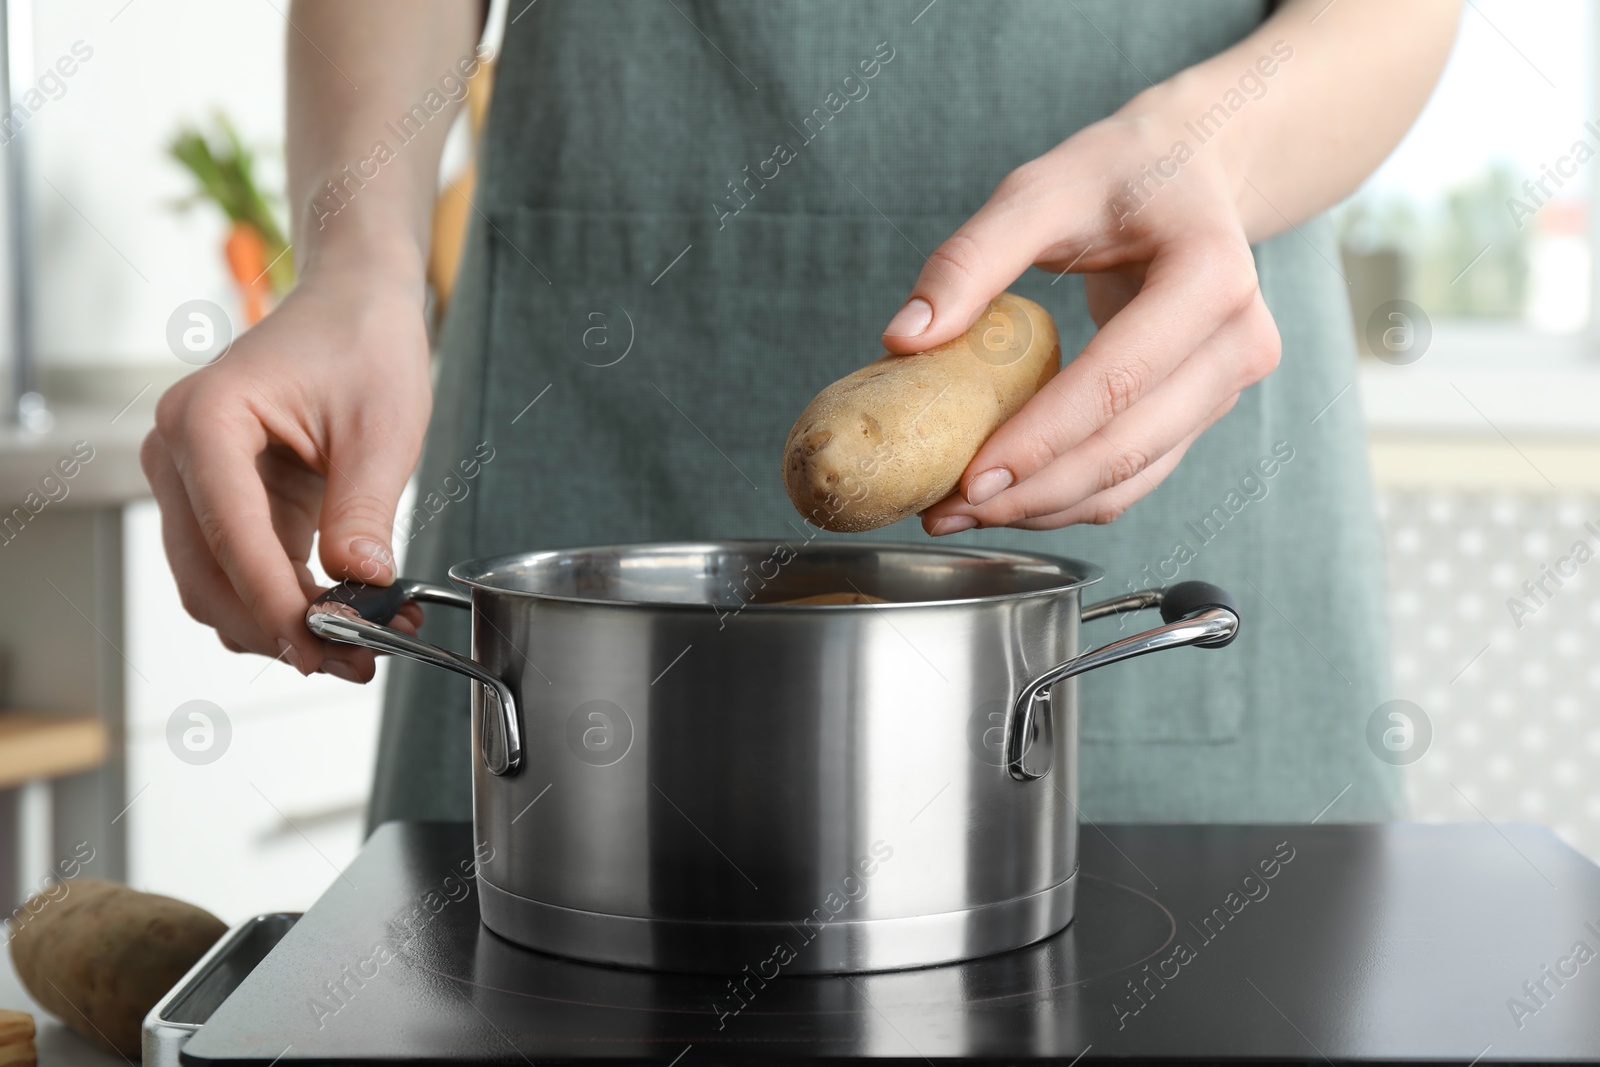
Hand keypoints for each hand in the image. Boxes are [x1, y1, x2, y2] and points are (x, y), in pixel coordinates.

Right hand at [141, 268, 430, 679]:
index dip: (277, 604)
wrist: (354, 306)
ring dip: (279, 625)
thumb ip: (363, 509)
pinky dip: (283, 601)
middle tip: (356, 661)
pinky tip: (344, 615)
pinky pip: (237, 568)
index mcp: (207, 420)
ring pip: (214, 585)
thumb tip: (361, 585)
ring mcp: (189, 478)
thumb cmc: (363, 344)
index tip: (326, 646)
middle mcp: (178, 451)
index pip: (231, 536)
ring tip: (360, 644)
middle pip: (207, 576)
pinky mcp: (216, 498)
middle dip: (279, 629)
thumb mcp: (382, 429)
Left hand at [880, 106, 1281, 533]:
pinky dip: (1069, 499)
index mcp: (1211, 276)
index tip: (969, 477)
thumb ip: (970, 259)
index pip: (1117, 379)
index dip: (1042, 439)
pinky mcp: (1204, 411)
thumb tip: (903, 338)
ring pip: (1134, 476)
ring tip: (958, 514)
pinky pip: (1136, 475)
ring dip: (1044, 508)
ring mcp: (1228, 384)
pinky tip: (1005, 500)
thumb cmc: (1117, 174)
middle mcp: (1238, 340)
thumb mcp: (1039, 189)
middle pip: (1127, 445)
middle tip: (945, 510)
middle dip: (1032, 492)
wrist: (1193, 170)